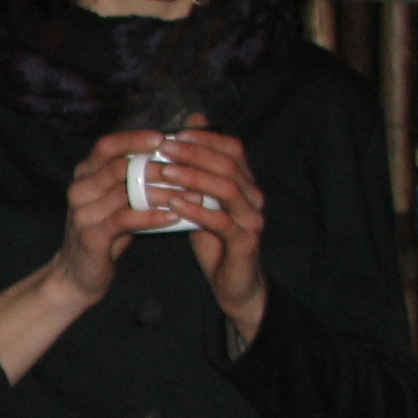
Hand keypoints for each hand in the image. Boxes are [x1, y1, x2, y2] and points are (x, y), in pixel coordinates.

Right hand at [57, 128, 176, 298]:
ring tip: (188, 194)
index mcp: (84, 174)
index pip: (106, 146)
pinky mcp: (90, 236)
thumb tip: (173, 154)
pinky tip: (173, 216)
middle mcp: (79, 189)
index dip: (133, 139)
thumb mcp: (118, 199)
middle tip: (186, 170)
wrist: (81, 273)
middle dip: (155, 167)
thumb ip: (135, 177)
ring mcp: (82, 213)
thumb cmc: (107, 231)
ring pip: (124, 193)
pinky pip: (125, 219)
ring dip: (160, 192)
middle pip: (118, 167)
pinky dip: (151, 216)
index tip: (163, 138)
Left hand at [154, 124, 268, 340]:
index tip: (174, 134)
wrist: (233, 283)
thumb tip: (181, 135)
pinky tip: (174, 203)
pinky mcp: (245, 242)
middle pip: (228, 164)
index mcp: (246, 182)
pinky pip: (221, 222)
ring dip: (194, 177)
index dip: (205, 138)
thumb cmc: (214, 239)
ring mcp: (252, 219)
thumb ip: (195, 174)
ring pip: (227, 189)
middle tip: (164, 149)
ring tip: (165, 172)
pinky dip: (197, 210)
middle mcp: (254, 196)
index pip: (232, 148)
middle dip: (195, 153)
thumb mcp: (202, 202)